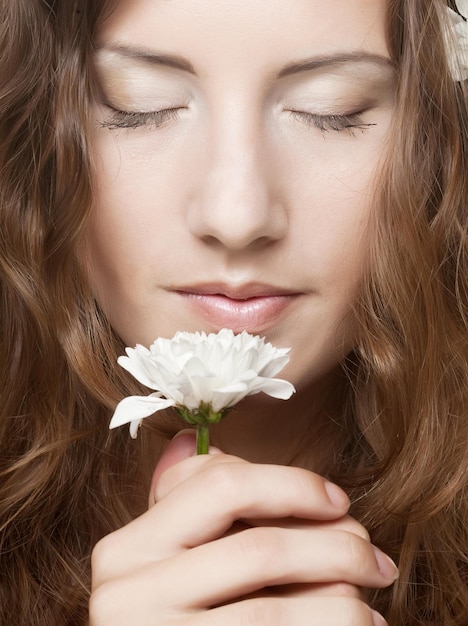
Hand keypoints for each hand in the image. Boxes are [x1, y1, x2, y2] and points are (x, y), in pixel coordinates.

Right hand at [90, 431, 395, 624]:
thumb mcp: (168, 558)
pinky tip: (357, 625)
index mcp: (126, 549)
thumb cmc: (175, 613)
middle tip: (377, 560)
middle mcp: (125, 596)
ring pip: (273, 612)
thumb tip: (187, 438)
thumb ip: (184, 504)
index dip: (293, 484)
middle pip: (258, 549)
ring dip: (342, 601)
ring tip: (371, 602)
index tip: (339, 501)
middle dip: (335, 548)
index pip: (221, 486)